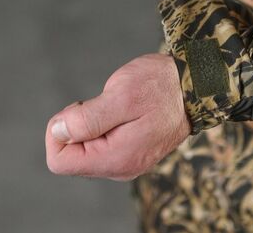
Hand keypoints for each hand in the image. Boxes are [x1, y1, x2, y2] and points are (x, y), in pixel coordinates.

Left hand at [45, 54, 190, 179]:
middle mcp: (120, 167)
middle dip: (75, 127)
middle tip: (98, 103)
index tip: (79, 108)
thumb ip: (87, 118)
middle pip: (71, 157)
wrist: (195, 86)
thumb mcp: (122, 94)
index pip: (60, 161)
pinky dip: (102, 126)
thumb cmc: (161, 85)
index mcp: (115, 157)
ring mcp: (128, 161)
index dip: (58, 132)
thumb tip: (57, 132)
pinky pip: (102, 145)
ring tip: (113, 105)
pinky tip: (120, 110)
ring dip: (90, 125)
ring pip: (86, 151)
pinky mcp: (133, 151)